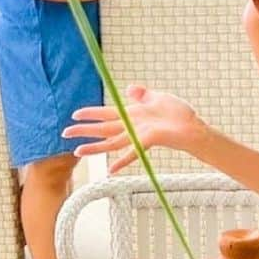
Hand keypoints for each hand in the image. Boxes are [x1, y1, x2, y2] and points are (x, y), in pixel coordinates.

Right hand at [63, 84, 201, 171]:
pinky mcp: (148, 141)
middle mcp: (132, 126)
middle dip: (84, 131)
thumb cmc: (178, 113)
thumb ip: (142, 94)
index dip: (91, 113)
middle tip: (65, 133)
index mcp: (132, 113)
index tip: (75, 114)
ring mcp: (139, 135)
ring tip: (77, 151)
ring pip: (112, 142)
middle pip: (104, 129)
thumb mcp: (157, 97)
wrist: (193, 126)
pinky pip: (133, 153)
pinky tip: (110, 170)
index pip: (107, 113)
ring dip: (94, 147)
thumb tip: (128, 87)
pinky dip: (122, 161)